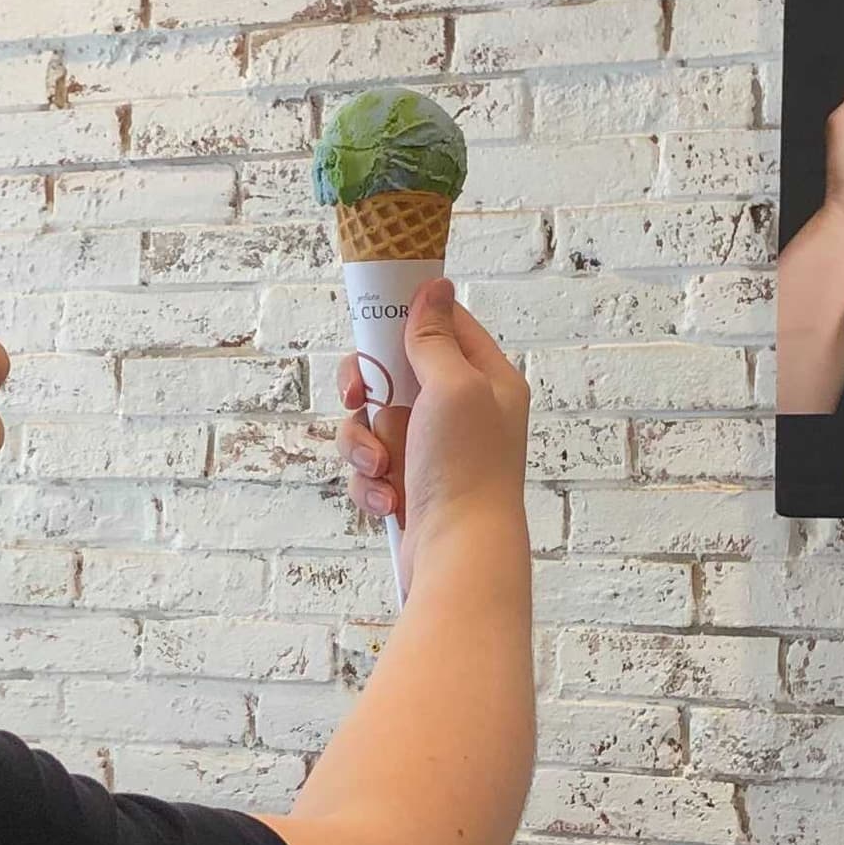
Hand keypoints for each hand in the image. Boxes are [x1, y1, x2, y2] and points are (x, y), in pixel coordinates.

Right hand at [337, 280, 526, 539]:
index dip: (406, 318)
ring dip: (363, 444)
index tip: (372, 317)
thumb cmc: (466, 469)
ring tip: (379, 469)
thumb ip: (435, 339)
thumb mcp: (452, 387)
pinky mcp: (409, 484)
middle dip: (367, 387)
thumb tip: (434, 288)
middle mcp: (461, 411)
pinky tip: (387, 501)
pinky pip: (369, 465)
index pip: (446, 326)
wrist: (458, 556)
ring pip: (371, 420)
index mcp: (486, 381)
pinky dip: (370, 482)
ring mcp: (433, 450)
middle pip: (395, 371)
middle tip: (357, 395)